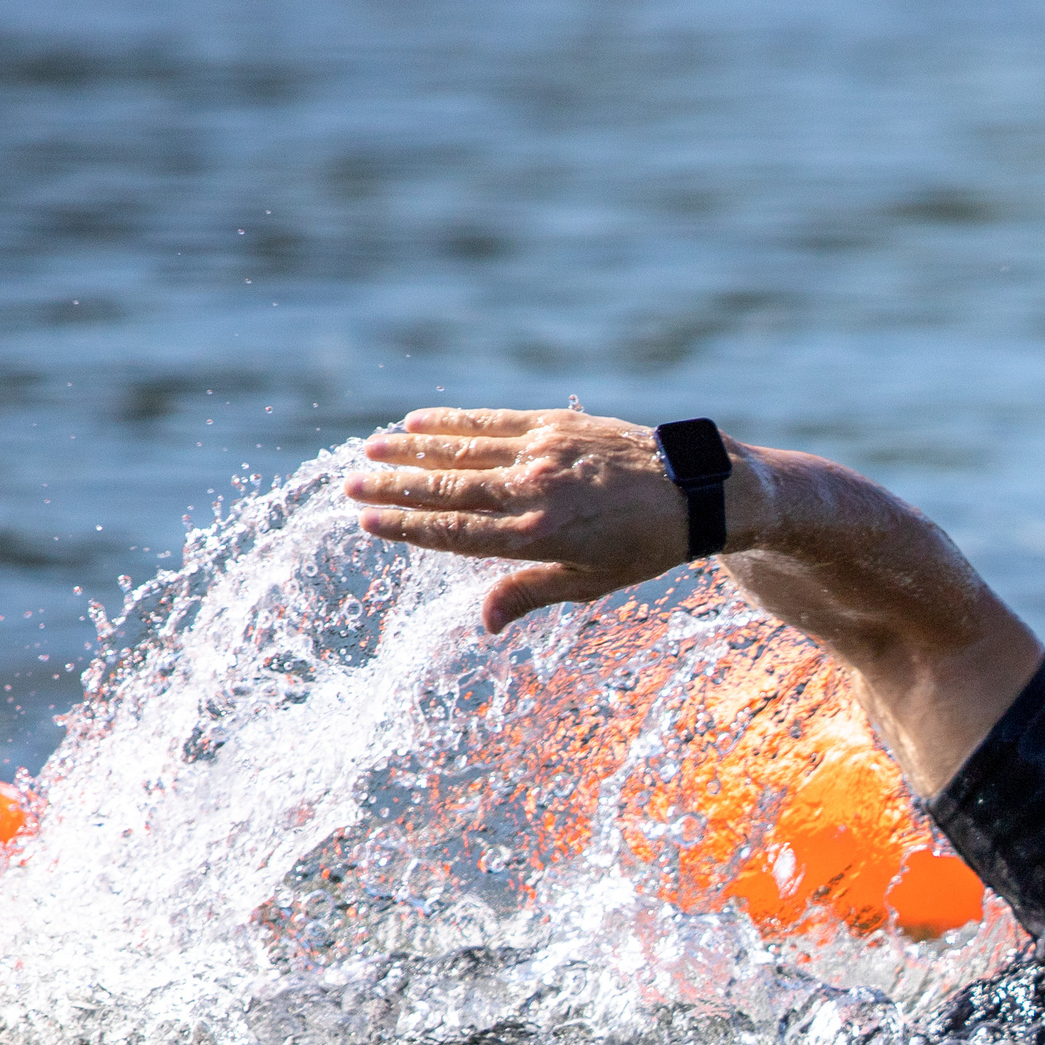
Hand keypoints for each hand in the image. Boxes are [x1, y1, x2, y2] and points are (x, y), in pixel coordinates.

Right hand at [343, 407, 749, 633]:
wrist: (695, 492)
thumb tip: (484, 623)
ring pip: (462, 449)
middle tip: (349, 485)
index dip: (407, 527)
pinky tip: (419, 421)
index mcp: (537, 537)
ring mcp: (543, 451)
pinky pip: (493, 421)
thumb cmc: (642, 547)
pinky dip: (453, 421)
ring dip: (412, 449)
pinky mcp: (555, 423)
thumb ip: (529, 594)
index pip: (455, 532)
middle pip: (447, 488)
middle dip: (394, 487)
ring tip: (371, 448)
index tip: (367, 522)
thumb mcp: (590, 584)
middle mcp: (533, 491)